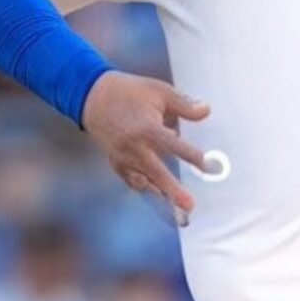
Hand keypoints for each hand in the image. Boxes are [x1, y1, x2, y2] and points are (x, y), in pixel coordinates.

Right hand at [81, 71, 210, 216]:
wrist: (93, 97)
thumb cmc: (129, 92)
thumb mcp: (160, 91)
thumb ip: (184, 105)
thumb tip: (206, 111)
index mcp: (146, 127)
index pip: (173, 145)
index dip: (190, 156)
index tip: (207, 165)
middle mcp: (133, 146)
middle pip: (156, 171)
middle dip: (173, 189)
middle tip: (189, 205)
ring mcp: (122, 157)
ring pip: (144, 181)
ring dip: (161, 192)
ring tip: (178, 209)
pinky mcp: (116, 163)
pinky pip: (132, 180)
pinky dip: (145, 187)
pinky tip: (159, 192)